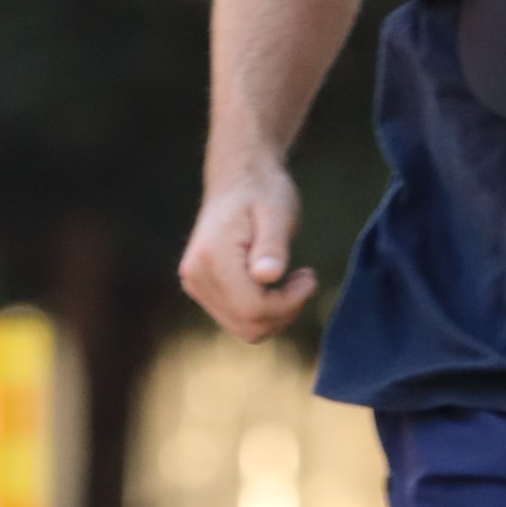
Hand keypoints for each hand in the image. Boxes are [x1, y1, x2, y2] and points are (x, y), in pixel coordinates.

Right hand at [181, 160, 314, 343]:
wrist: (238, 177)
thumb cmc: (262, 191)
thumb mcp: (277, 213)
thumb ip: (272, 245)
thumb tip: (267, 276)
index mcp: (212, 257)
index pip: (254, 309)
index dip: (288, 303)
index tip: (309, 276)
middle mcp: (196, 276)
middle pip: (249, 326)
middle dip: (284, 311)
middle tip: (304, 279)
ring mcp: (195, 284)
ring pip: (245, 329)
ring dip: (276, 312)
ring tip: (293, 279)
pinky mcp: (202, 289)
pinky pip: (239, 319)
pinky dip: (264, 310)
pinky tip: (276, 283)